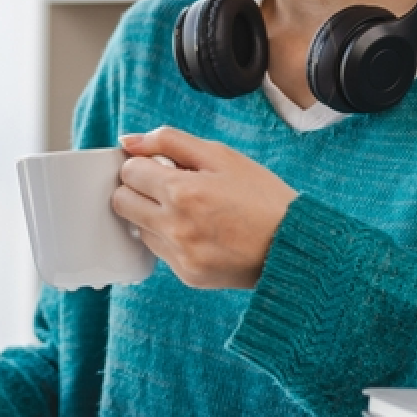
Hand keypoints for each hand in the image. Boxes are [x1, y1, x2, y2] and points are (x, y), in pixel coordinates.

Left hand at [112, 126, 297, 289]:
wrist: (294, 245)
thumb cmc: (261, 195)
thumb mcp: (221, 156)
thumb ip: (169, 142)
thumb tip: (127, 141)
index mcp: (182, 191)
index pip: (128, 171)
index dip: (142, 164)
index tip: (159, 166)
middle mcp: (175, 226)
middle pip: (121, 202)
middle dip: (137, 189)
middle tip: (166, 186)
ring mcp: (180, 255)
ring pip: (138, 227)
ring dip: (153, 215)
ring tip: (190, 210)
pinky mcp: (187, 275)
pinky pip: (159, 251)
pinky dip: (170, 238)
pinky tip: (199, 231)